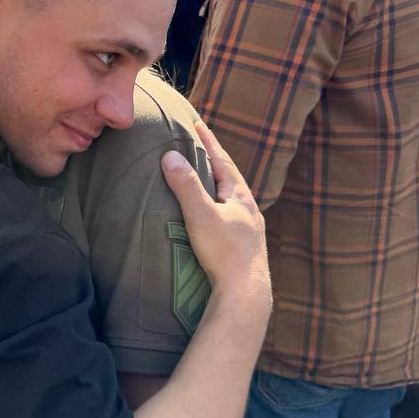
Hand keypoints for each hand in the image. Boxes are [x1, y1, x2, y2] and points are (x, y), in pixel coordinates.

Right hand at [162, 119, 270, 301]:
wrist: (245, 294)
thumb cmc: (224, 253)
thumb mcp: (201, 215)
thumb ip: (186, 185)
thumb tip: (170, 156)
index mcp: (241, 197)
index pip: (222, 160)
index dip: (208, 142)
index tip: (196, 124)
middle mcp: (248, 210)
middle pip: (228, 177)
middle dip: (213, 160)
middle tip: (197, 145)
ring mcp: (248, 230)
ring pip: (230, 199)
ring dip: (215, 185)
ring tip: (202, 177)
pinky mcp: (243, 248)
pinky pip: (228, 217)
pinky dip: (216, 207)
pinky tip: (211, 216)